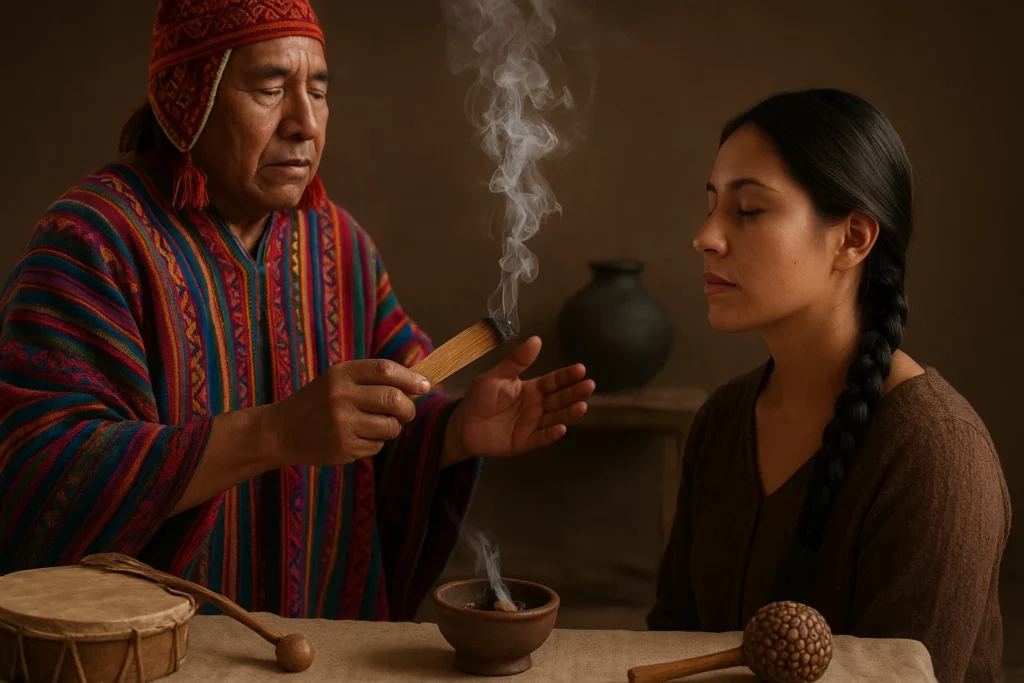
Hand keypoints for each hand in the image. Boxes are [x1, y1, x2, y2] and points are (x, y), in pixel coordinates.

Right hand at [265, 359, 430, 466]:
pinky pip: (376, 446)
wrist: (281, 431)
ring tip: (380, 425)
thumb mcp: (338, 380)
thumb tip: (418, 383)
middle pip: (394, 400)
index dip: (411, 378)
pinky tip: (358, 437)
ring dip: (393, 427)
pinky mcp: (342, 448)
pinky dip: (376, 442)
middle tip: (407, 412)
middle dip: (408, 408)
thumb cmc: (318, 401)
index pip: (385, 370)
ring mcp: (341, 424)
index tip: (425, 385)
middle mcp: (341, 397)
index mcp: (341, 374)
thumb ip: (372, 379)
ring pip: (390, 427)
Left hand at [442, 336, 594, 466]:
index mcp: (531, 390)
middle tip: (589, 385)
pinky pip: (540, 438)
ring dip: (568, 413)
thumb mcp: (497, 376)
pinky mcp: (524, 442)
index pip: (553, 382)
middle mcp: (536, 407)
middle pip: (559, 399)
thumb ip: (517, 361)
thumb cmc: (481, 398)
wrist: (463, 425)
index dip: (566, 376)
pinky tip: (561, 428)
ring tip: (581, 406)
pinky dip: (551, 434)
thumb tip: (537, 339)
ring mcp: (532, 425)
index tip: (580, 369)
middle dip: (574, 393)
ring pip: (555, 418)